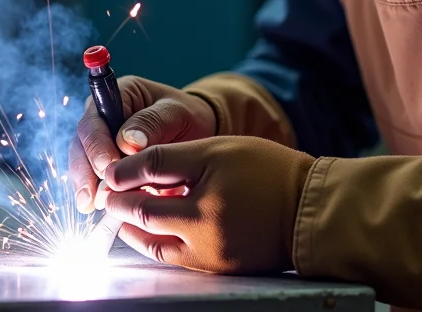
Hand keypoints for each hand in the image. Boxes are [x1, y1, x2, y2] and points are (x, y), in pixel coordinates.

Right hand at [68, 76, 216, 212]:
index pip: (96, 119)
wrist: (195, 135)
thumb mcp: (177, 114)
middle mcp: (102, 116)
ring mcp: (101, 140)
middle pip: (82, 142)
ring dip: (85, 185)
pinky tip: (95, 210)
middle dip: (86, 170)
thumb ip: (152, 123)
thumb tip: (127, 143)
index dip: (97, 145)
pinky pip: (92, 178)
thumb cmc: (187, 118)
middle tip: (95, 195)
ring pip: (82, 162)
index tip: (107, 167)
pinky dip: (94, 194)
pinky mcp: (104, 163)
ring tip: (90, 206)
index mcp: (117, 95)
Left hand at [102, 136, 314, 273]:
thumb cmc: (268, 172)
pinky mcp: (220, 270)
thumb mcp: (217, 150)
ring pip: (155, 246)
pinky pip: (177, 258)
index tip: (110, 172)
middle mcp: (203, 239)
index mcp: (202, 207)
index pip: (144, 190)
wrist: (311, 209)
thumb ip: (168, 159)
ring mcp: (211, 259)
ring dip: (134, 228)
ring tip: (127, 212)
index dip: (122, 178)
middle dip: (121, 205)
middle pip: (145, 220)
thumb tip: (124, 168)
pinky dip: (159, 241)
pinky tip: (157, 226)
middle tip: (111, 193)